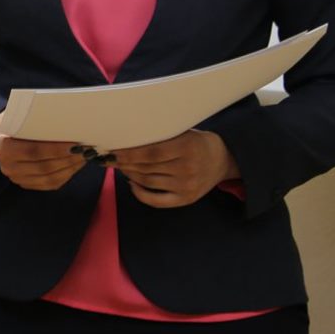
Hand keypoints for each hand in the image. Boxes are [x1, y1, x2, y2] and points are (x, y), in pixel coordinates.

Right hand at [0, 114, 86, 191]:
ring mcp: (17, 178)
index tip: (75, 144)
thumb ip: (38, 121)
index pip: (33, 151)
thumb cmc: (16, 122)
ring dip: (70, 168)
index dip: (56, 150)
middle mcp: (8, 166)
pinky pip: (50, 184)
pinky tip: (75, 165)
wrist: (2, 135)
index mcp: (4, 147)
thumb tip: (69, 123)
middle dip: (68, 159)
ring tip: (84, 157)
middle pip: (44, 167)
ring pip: (49, 178)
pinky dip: (66, 175)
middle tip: (86, 151)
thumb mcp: (21, 117)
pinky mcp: (26, 184)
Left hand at [108, 129, 236, 207]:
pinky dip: (140, 193)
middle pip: (147, 167)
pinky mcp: (186, 199)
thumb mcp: (183, 132)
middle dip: (126, 163)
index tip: (114, 150)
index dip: (129, 153)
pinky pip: (156, 200)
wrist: (222, 160)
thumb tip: (128, 137)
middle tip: (112, 158)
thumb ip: (160, 135)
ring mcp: (187, 186)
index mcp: (187, 147)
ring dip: (130, 174)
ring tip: (121, 167)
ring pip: (148, 182)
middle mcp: (188, 168)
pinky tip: (132, 183)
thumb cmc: (196, 143)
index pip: (151, 152)